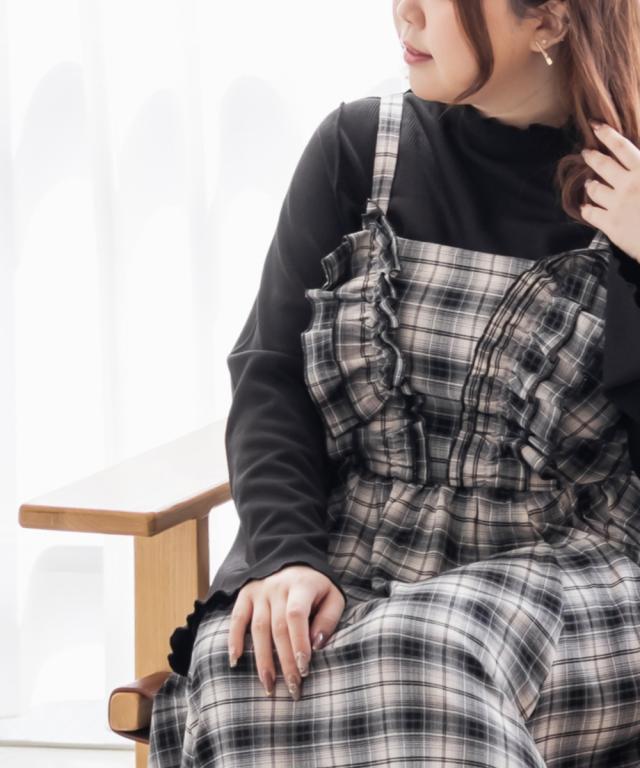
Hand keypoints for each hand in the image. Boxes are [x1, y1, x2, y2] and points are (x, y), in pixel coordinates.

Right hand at [227, 564, 345, 699]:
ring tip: (269, 685)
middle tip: (292, 688)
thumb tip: (316, 645)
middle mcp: (277, 587)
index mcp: (301, 586)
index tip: (304, 669)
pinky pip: (236, 618)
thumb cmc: (316, 586)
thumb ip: (328, 619)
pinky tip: (235, 660)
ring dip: (262, 659)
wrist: (293, 560)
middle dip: (285, 661)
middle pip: (278, 628)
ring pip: (258, 628)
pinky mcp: (245, 594)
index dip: (299, 643)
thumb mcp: (332, 597)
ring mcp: (259, 591)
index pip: (296, 616)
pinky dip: (234, 639)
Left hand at [581, 120, 639, 264]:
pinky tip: (585, 206)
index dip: (606, 134)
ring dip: (590, 184)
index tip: (595, 125)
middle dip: (591, 156)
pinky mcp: (609, 224)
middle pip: (602, 165)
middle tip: (586, 152)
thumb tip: (636, 160)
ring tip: (590, 182)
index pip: (621, 146)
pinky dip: (586, 208)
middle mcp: (628, 184)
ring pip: (594, 188)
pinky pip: (589, 212)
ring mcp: (616, 204)